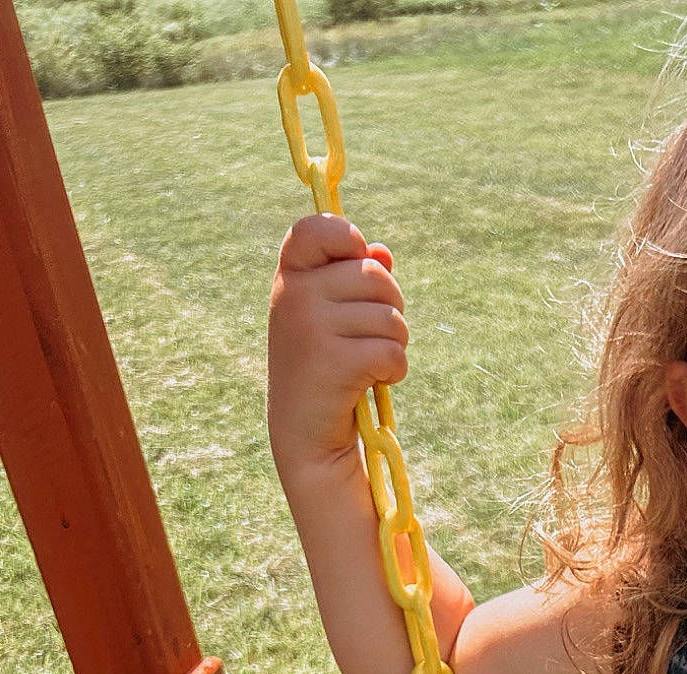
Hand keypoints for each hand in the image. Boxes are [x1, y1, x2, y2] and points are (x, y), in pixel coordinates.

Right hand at [267, 212, 408, 470]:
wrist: (306, 434)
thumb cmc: (325, 368)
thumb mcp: (334, 317)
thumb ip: (355, 279)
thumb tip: (382, 254)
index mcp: (291, 276)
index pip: (318, 227)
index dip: (348, 237)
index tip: (356, 259)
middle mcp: (295, 295)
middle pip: (375, 275)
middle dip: (390, 307)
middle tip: (373, 336)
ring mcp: (311, 326)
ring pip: (390, 317)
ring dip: (395, 345)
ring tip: (370, 364)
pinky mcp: (333, 361)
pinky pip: (392, 351)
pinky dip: (394, 370)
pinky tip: (374, 382)